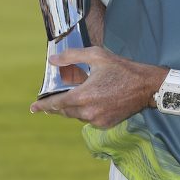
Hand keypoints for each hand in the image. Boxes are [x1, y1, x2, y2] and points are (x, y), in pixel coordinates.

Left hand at [30, 46, 164, 128]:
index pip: (56, 103)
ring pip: (76, 116)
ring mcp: (97, 120)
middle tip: (51, 101)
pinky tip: (92, 101)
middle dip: (57, 106)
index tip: (33, 108)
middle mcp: (88, 112)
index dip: (43, 106)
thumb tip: (52, 60)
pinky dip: (86, 112)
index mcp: (83, 96)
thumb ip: (72, 57)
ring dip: (73, 108)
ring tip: (76, 96)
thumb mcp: (96, 56)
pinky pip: (89, 119)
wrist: (146, 86)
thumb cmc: (122, 69)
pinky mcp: (106, 124)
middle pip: (64, 111)